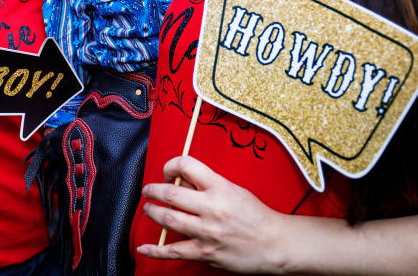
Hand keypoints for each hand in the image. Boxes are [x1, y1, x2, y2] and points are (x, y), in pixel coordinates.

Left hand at [136, 155, 286, 272]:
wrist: (274, 244)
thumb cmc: (256, 215)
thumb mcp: (234, 190)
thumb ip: (208, 186)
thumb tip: (182, 183)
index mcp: (220, 187)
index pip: (186, 165)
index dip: (171, 166)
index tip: (168, 172)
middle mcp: (211, 208)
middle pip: (170, 193)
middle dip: (153, 190)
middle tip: (148, 190)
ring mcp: (206, 232)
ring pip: (167, 219)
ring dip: (152, 212)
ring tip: (148, 209)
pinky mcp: (205, 253)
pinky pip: (174, 251)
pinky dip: (155, 250)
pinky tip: (143, 247)